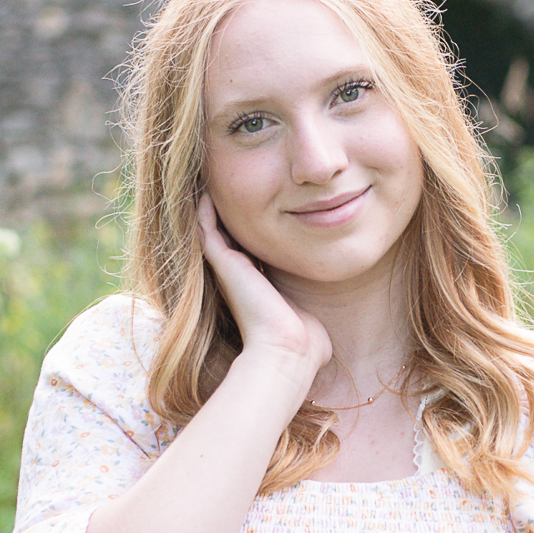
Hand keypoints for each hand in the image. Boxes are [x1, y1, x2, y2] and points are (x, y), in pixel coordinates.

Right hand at [197, 194, 330, 375]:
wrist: (290, 350)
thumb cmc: (306, 344)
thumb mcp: (310, 319)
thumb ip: (313, 316)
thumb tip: (328, 336)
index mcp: (258, 287)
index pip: (250, 251)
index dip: (251, 229)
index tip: (259, 207)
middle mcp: (239, 277)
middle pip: (228, 237)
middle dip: (229, 214)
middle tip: (229, 188)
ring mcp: (229, 271)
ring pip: (212, 231)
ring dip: (214, 209)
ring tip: (212, 182)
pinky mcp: (225, 264)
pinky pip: (206, 229)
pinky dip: (205, 211)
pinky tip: (207, 191)